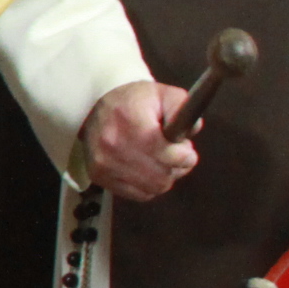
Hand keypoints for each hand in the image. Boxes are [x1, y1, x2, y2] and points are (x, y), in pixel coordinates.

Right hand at [82, 80, 200, 201]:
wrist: (96, 109)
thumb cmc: (134, 102)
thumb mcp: (162, 93)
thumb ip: (182, 106)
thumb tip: (193, 129)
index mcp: (130, 120)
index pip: (166, 154)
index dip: (184, 156)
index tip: (186, 150)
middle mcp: (113, 145)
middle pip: (162, 176)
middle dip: (176, 167)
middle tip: (174, 155)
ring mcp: (104, 163)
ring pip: (153, 188)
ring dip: (164, 177)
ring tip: (160, 161)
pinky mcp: (99, 176)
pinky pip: (139, 194)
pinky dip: (148, 185)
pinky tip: (146, 169)